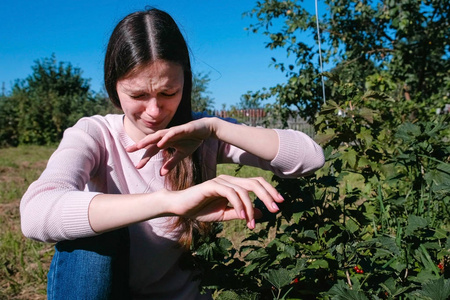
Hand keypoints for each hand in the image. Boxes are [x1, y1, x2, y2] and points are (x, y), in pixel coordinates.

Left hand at [126, 119, 212, 173]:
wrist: (205, 130)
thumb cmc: (192, 140)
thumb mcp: (182, 154)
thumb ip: (171, 163)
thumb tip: (161, 174)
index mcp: (166, 142)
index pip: (152, 150)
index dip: (145, 157)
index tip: (137, 166)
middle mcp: (167, 136)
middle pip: (151, 141)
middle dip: (140, 145)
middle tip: (128, 150)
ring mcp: (174, 131)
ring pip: (159, 135)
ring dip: (149, 140)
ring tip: (140, 145)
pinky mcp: (183, 129)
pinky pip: (172, 133)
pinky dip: (166, 137)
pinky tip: (160, 143)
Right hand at [167, 175, 283, 228]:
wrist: (180, 207)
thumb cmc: (200, 210)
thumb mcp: (224, 215)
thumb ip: (240, 213)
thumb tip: (261, 215)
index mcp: (233, 185)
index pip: (256, 183)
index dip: (269, 191)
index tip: (279, 204)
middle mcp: (228, 180)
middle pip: (255, 183)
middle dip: (268, 196)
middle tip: (276, 210)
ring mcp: (221, 181)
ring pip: (244, 190)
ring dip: (251, 208)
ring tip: (251, 223)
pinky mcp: (212, 185)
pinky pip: (231, 193)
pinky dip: (239, 205)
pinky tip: (242, 217)